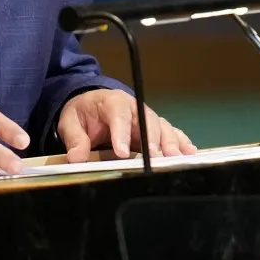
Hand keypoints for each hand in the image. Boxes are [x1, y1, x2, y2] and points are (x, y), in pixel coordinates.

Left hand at [57, 89, 196, 162]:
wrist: (91, 105)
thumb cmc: (83, 112)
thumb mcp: (70, 122)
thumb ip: (74, 138)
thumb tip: (77, 157)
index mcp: (113, 102)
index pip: (120, 115)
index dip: (122, 133)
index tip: (122, 153)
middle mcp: (135, 108)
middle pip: (148, 121)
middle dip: (153, 140)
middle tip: (155, 158)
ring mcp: (147, 118)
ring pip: (162, 127)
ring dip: (170, 143)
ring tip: (175, 158)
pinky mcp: (154, 128)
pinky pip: (170, 133)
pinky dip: (181, 142)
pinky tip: (189, 152)